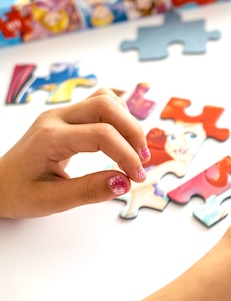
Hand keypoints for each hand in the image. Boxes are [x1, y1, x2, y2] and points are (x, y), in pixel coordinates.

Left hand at [0, 88, 149, 217]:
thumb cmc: (19, 193)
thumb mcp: (51, 201)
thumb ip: (89, 191)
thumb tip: (125, 182)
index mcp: (50, 138)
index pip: (102, 134)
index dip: (127, 154)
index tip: (137, 177)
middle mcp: (56, 118)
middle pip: (107, 106)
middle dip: (133, 132)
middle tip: (142, 161)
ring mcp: (62, 113)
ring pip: (106, 99)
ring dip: (128, 122)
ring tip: (135, 150)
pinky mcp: (69, 116)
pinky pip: (100, 101)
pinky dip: (119, 115)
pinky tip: (123, 137)